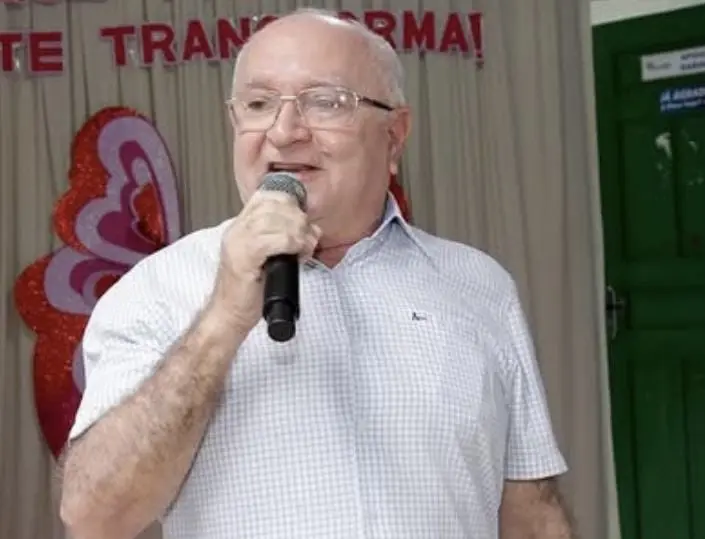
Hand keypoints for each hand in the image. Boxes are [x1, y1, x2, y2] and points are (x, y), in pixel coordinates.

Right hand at [208, 190, 320, 333]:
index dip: (290, 203)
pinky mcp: (243, 258)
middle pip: (273, 205)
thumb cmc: (250, 291)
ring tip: (305, 248)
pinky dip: (290, 243)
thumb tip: (312, 230)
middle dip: (298, 219)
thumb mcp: (269, 258)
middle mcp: (236, 230)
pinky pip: (271, 240)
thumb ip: (286, 240)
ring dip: (298, 232)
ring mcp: (237, 243)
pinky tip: (298, 253)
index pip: (266, 197)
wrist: (229, 315)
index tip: (303, 221)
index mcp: (240, 227)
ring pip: (273, 219)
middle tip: (309, 238)